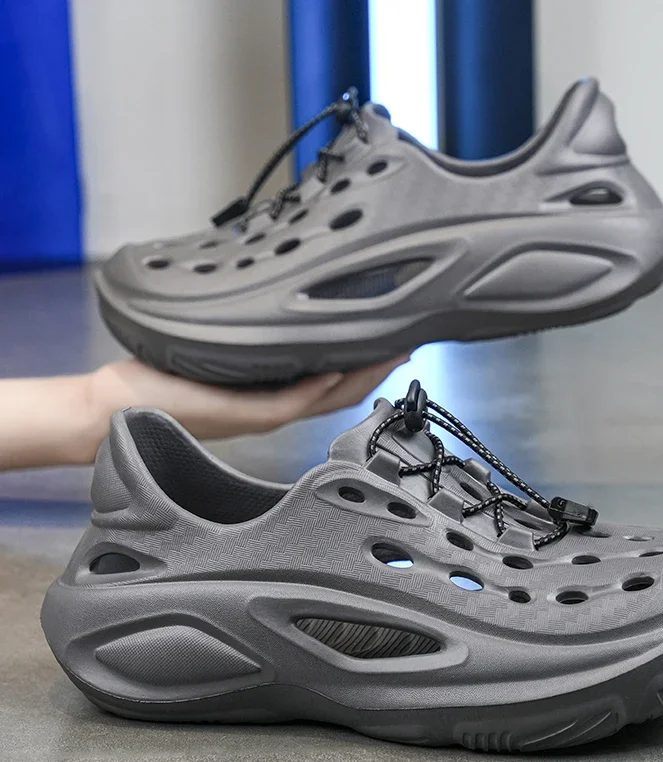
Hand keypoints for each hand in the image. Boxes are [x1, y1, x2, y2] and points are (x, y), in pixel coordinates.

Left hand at [89, 355, 409, 441]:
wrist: (112, 410)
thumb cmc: (153, 382)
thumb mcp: (205, 350)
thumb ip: (241, 337)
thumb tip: (261, 303)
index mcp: (265, 393)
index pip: (326, 380)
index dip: (362, 363)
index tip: (387, 339)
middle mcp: (269, 406)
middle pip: (337, 393)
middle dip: (374, 369)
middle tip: (405, 345)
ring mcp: (258, 412)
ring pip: (322, 400)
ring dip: (358, 378)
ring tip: (387, 355)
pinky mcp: (240, 413)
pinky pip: (289, 403)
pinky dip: (316, 389)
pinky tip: (337, 371)